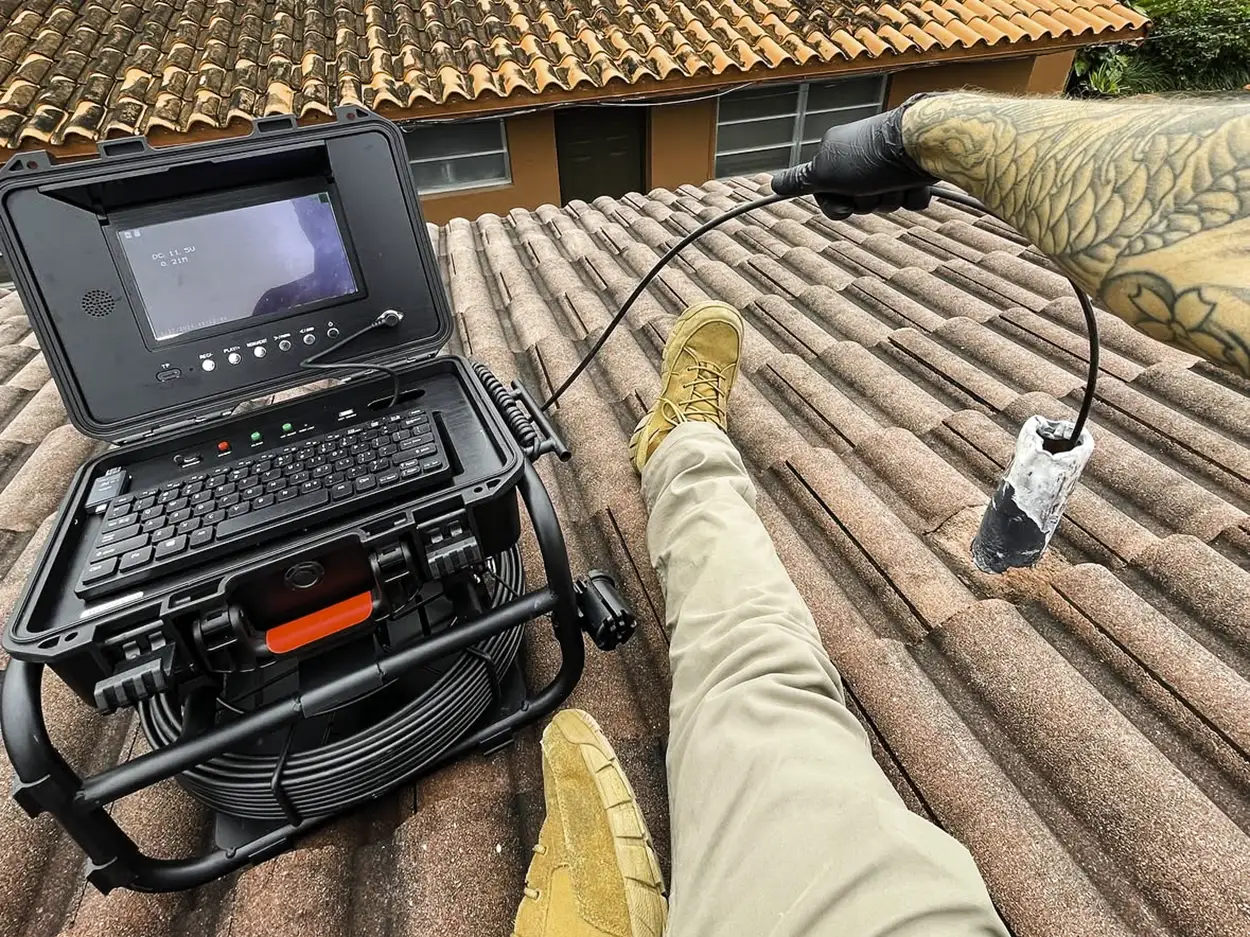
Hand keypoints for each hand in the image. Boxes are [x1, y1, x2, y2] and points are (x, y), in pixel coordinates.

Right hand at [770, 100, 937, 219]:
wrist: (923, 144)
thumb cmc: (872, 158)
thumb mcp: (826, 172)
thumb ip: (799, 180)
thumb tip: (773, 184)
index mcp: (836, 151)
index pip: (826, 192)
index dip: (835, 204)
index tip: (845, 203)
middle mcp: (861, 155)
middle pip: (857, 199)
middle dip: (868, 202)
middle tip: (873, 189)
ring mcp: (889, 162)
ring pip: (885, 199)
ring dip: (892, 198)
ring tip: (899, 183)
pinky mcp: (914, 168)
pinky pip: (910, 195)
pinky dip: (914, 195)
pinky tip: (916, 183)